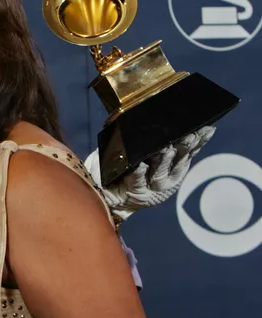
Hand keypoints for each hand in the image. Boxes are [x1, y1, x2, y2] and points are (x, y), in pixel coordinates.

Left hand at [84, 126, 214, 221]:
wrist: (111, 195)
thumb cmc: (131, 170)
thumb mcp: (150, 156)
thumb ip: (165, 144)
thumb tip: (179, 122)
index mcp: (174, 168)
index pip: (189, 152)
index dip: (199, 141)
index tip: (206, 128)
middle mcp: (166, 178)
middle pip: (178, 160)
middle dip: (184, 147)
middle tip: (189, 135)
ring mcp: (151, 187)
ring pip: (160, 171)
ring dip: (164, 159)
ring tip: (167, 148)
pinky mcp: (134, 191)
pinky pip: (137, 180)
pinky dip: (139, 173)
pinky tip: (140, 166)